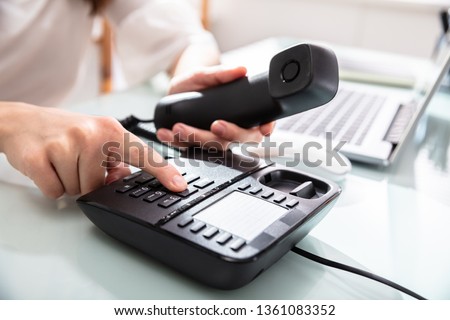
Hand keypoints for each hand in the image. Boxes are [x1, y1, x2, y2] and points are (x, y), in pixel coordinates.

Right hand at [0, 103, 186, 197]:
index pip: (144, 154)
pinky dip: (51, 185)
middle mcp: (91, 134)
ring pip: (77, 190)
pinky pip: (55, 192)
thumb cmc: (63, 130)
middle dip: (87, 180)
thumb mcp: (96, 138)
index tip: (179, 186)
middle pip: (100, 185)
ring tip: (61, 160)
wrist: (22, 121)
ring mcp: (66, 145)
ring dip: (68, 182)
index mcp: (111, 130)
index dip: (164, 172)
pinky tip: (48, 166)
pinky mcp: (41, 158)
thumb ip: (115, 158)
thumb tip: (123, 176)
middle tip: (75, 159)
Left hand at [156, 66, 274, 148]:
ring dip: (196, 138)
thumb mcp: (206, 74)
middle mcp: (229, 130)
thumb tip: (240, 70)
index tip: (263, 128)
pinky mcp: (194, 144)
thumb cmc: (197, 84)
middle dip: (228, 135)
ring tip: (179, 127)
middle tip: (215, 125)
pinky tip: (165, 133)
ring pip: (212, 146)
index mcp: (241, 115)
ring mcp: (212, 139)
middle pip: (238, 140)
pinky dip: (175, 141)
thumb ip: (222, 73)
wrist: (176, 90)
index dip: (266, 128)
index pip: (260, 125)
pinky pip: (187, 148)